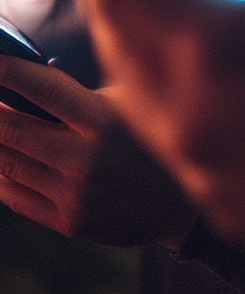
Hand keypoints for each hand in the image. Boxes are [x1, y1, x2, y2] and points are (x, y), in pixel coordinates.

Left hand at [0, 54, 195, 246]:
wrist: (179, 205)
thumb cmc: (150, 138)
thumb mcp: (130, 102)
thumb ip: (83, 91)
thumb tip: (35, 71)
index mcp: (105, 121)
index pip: (43, 88)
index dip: (8, 71)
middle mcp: (86, 160)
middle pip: (14, 129)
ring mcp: (75, 195)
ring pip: (7, 164)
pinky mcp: (69, 222)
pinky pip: (15, 196)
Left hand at [74, 0, 244, 293]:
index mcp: (215, 47)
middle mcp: (192, 117)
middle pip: (115, 47)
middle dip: (115, 1)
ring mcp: (207, 172)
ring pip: (141, 101)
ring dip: (144, 54)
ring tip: (185, 22)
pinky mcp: (231, 209)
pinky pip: (180, 147)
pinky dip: (183, 106)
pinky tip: (235, 89)